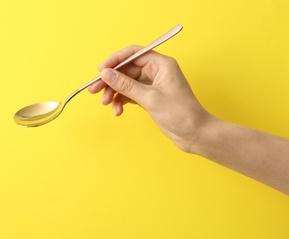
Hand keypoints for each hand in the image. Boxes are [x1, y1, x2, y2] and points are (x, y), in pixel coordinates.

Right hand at [89, 46, 212, 151]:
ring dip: (114, 93)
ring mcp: (152, 85)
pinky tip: (118, 110)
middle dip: (110, 80)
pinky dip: (122, 101)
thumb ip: (126, 85)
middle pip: (126, 70)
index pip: (133, 54)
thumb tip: (106, 74)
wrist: (194, 134)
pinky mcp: (150, 97)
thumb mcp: (150, 98)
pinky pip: (130, 94)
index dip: (115, 60)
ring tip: (106, 104)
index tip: (100, 70)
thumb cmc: (181, 113)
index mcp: (161, 64)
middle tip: (94, 90)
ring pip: (126, 83)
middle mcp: (156, 72)